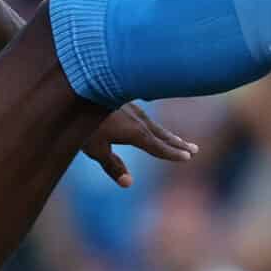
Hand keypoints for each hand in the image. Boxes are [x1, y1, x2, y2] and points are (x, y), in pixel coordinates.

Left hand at [79, 102, 198, 187]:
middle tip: (194, 150)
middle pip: (162, 134)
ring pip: (154, 124)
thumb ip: (113, 166)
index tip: (188, 157)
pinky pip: (144, 116)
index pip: (159, 147)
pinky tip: (148, 123)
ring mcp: (132, 108)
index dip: (173, 154)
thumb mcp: (96, 149)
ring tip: (177, 140)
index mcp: (136, 132)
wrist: (76, 87)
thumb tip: (129, 184)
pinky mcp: (123, 101)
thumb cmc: (84, 122)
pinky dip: (153, 124)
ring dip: (166, 133)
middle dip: (177, 143)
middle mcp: (139, 119)